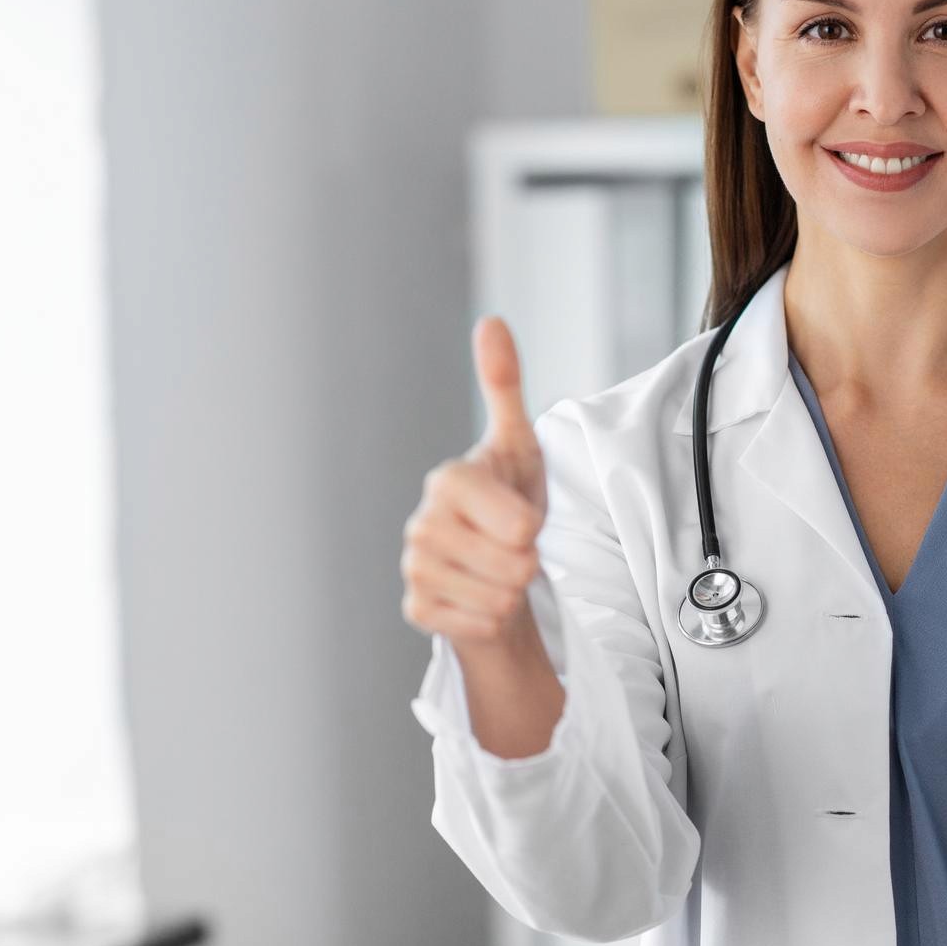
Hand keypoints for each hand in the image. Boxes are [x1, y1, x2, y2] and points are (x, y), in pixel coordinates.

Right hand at [400, 316, 547, 653]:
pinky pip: (479, 624)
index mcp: (448, 481)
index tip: (522, 518)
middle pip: (514, 564)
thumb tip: (490, 321)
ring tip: (499, 570)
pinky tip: (479, 596)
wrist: (494, 566)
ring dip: (512, 591)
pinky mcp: (417, 609)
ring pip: (499, 598)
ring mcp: (415, 568)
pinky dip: (492, 617)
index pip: (517, 523)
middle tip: (513, 548)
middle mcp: (421, 524)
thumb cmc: (509, 500)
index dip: (532, 525)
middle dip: (527, 562)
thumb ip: (504, 386)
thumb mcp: (519, 445)